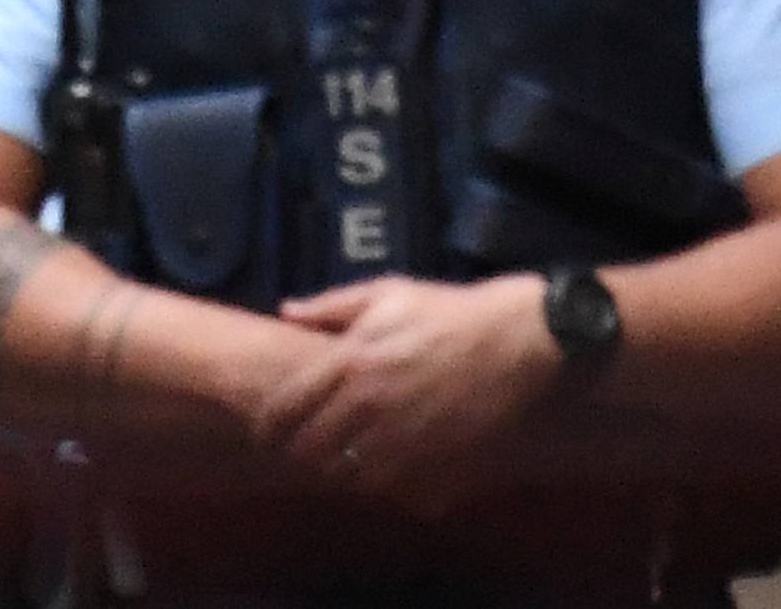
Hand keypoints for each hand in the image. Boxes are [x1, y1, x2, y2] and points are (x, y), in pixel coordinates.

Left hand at [257, 274, 558, 513]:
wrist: (522, 344)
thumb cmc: (450, 314)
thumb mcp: (386, 294)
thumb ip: (331, 307)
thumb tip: (286, 312)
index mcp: (351, 362)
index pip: (288, 407)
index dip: (268, 423)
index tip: (264, 428)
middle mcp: (370, 407)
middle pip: (312, 449)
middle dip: (300, 452)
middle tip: (301, 449)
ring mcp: (405, 442)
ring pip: (350, 477)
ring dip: (342, 471)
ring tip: (345, 460)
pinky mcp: (440, 468)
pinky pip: (398, 493)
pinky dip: (389, 487)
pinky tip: (393, 470)